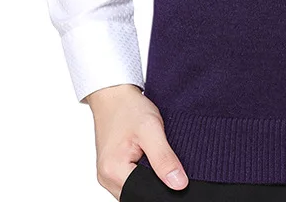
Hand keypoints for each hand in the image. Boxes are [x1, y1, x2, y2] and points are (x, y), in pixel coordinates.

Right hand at [85, 84, 188, 198]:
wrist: (113, 94)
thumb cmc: (128, 107)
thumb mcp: (151, 129)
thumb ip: (164, 158)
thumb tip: (179, 184)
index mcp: (113, 171)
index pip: (144, 194)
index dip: (163, 187)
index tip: (176, 172)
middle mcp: (106, 178)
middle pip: (139, 194)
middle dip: (157, 182)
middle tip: (167, 158)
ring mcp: (108, 176)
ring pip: (136, 188)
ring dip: (150, 176)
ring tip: (156, 153)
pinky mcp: (112, 170)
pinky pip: (131, 180)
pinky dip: (144, 171)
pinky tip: (149, 156)